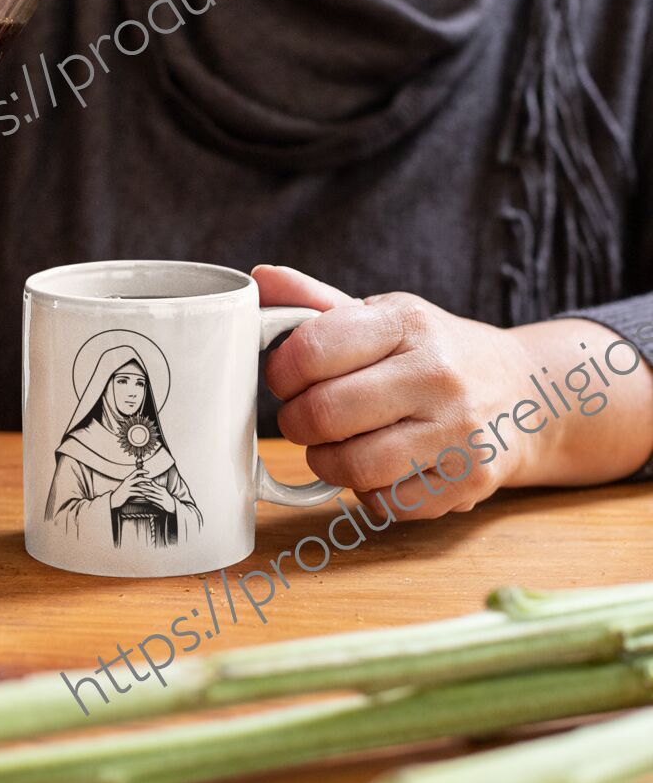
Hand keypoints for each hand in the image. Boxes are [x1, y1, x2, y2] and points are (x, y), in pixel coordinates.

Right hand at [110, 469, 152, 510]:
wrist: (113, 499)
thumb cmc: (121, 492)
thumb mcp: (126, 485)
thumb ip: (132, 481)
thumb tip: (141, 479)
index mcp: (127, 479)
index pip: (135, 471)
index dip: (142, 471)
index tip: (148, 471)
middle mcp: (127, 482)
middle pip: (138, 479)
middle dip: (146, 479)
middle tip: (151, 480)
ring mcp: (127, 488)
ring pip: (138, 487)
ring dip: (145, 489)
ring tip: (150, 490)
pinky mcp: (127, 494)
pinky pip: (136, 494)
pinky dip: (141, 494)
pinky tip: (145, 495)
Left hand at [131, 475, 176, 512]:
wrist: (174, 506)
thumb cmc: (167, 498)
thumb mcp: (163, 491)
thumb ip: (157, 487)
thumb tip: (151, 482)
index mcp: (162, 489)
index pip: (153, 484)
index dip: (147, 482)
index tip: (142, 479)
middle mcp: (163, 492)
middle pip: (153, 488)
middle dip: (146, 486)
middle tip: (139, 484)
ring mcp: (163, 497)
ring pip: (154, 494)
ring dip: (147, 492)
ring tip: (141, 491)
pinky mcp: (163, 503)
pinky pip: (156, 500)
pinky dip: (151, 498)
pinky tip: (146, 497)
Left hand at [255, 265, 535, 519]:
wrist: (525, 393)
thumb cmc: (433, 353)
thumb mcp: (384, 316)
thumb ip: (317, 303)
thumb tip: (258, 279)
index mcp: (408, 323)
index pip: (313, 349)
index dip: (282, 372)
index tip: (285, 379)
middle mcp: (438, 373)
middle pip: (325, 414)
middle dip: (297, 422)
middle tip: (303, 418)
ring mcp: (458, 431)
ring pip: (353, 466)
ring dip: (326, 462)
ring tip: (335, 445)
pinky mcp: (468, 481)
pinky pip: (386, 503)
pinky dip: (367, 492)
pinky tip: (378, 468)